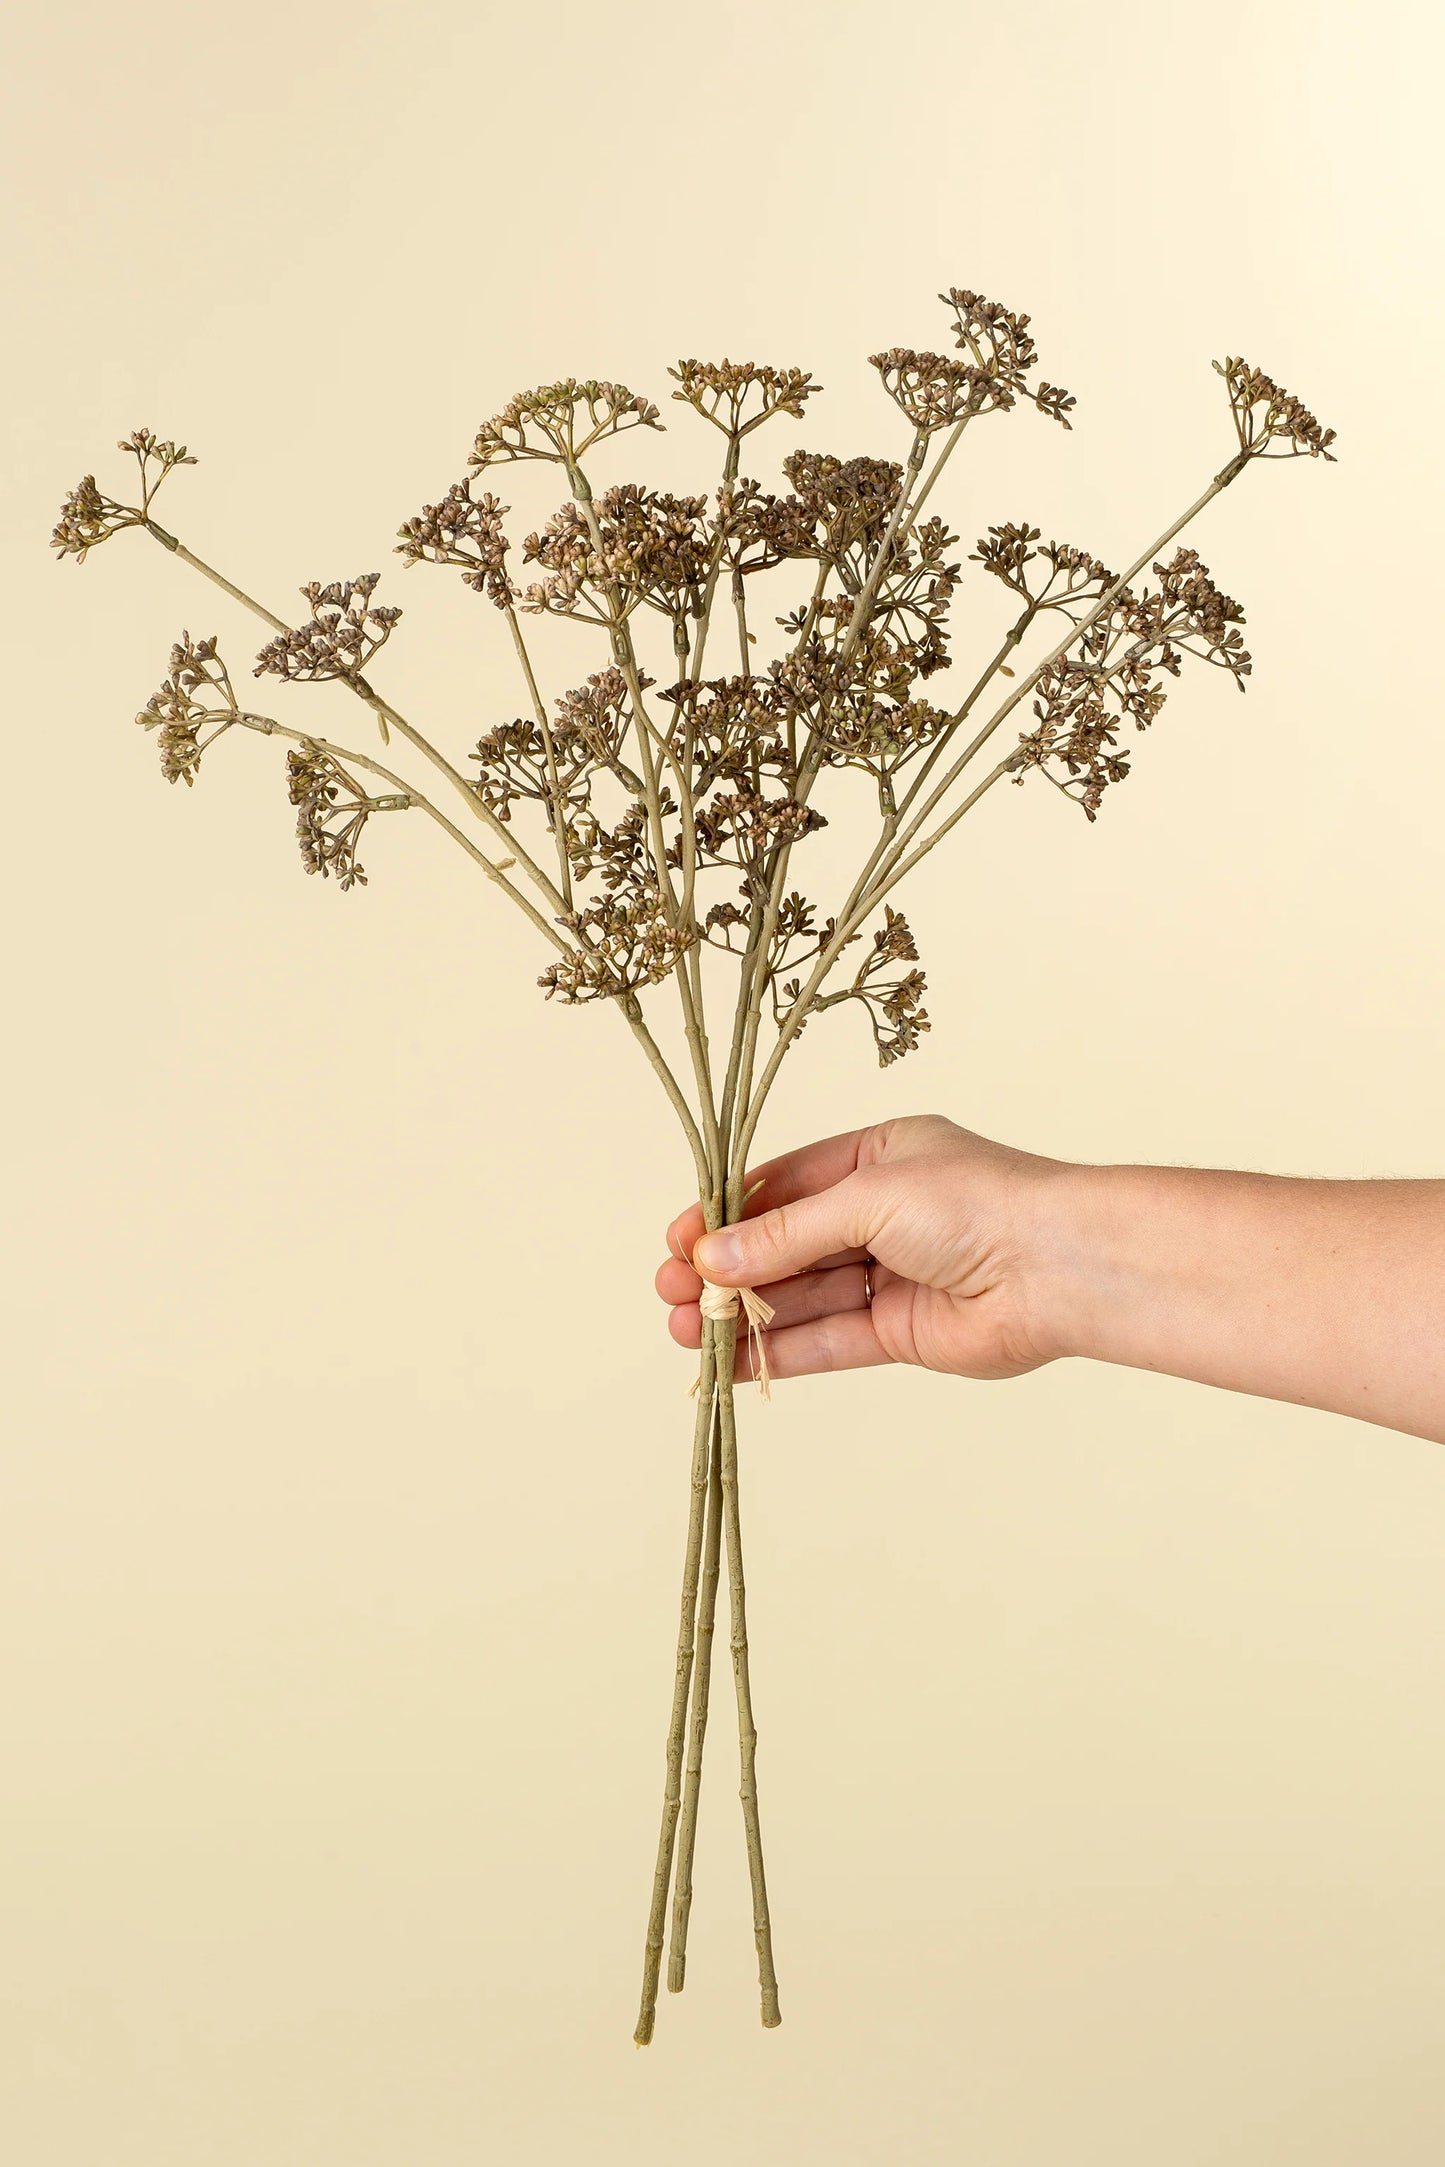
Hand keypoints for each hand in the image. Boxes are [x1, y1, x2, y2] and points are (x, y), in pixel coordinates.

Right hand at [656, 1114, 1071, 1382]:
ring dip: (742, 1316)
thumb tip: (713, 1258)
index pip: (784, 1186)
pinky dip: (779, 1351)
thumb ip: (787, 1234)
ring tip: (684, 1331)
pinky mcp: (902, 1332)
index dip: (727, 1215)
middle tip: (668, 1292)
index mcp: (878, 1158)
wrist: (1059, 1268)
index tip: (677, 1241)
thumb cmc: (975, 1203)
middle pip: (785, 1245)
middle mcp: (883, 1214)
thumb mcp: (866, 1198)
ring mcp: (892, 1275)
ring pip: (802, 1297)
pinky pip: (828, 1341)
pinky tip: (730, 1362)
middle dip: (725, 1270)